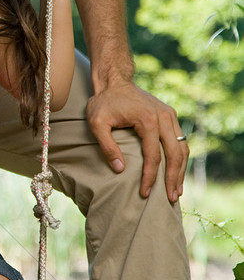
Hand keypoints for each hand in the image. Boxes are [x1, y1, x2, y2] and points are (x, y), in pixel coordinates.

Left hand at [86, 80, 187, 202]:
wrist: (115, 80)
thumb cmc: (103, 102)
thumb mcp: (97, 123)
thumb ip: (107, 146)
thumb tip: (120, 170)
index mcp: (148, 120)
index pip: (153, 156)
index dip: (150, 177)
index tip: (145, 193)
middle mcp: (164, 117)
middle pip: (175, 154)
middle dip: (173, 179)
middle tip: (170, 199)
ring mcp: (170, 115)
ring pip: (182, 148)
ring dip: (181, 170)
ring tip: (177, 191)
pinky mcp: (170, 116)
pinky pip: (180, 140)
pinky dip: (180, 158)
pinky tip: (177, 172)